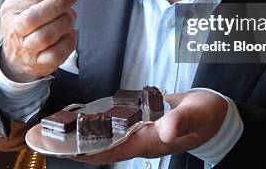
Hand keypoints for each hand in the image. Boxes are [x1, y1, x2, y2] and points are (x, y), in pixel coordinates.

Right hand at [0, 0, 79, 80]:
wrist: (18, 55)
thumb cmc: (28, 24)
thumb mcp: (29, 2)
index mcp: (11, 10)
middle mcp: (15, 30)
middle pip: (35, 17)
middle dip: (58, 4)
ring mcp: (26, 49)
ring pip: (47, 36)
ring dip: (64, 22)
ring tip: (70, 16)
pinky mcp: (39, 64)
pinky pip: (57, 54)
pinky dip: (68, 41)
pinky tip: (69, 34)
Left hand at [74, 90, 227, 164]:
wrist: (217, 117)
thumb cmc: (208, 116)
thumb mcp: (199, 115)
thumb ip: (183, 120)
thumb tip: (166, 126)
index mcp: (150, 141)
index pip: (111, 151)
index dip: (85, 151)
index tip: (61, 148)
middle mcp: (141, 141)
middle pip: (103, 148)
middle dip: (77, 144)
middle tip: (48, 136)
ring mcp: (141, 134)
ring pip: (107, 139)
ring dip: (85, 135)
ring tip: (59, 127)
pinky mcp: (143, 124)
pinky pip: (116, 128)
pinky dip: (100, 124)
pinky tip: (87, 117)